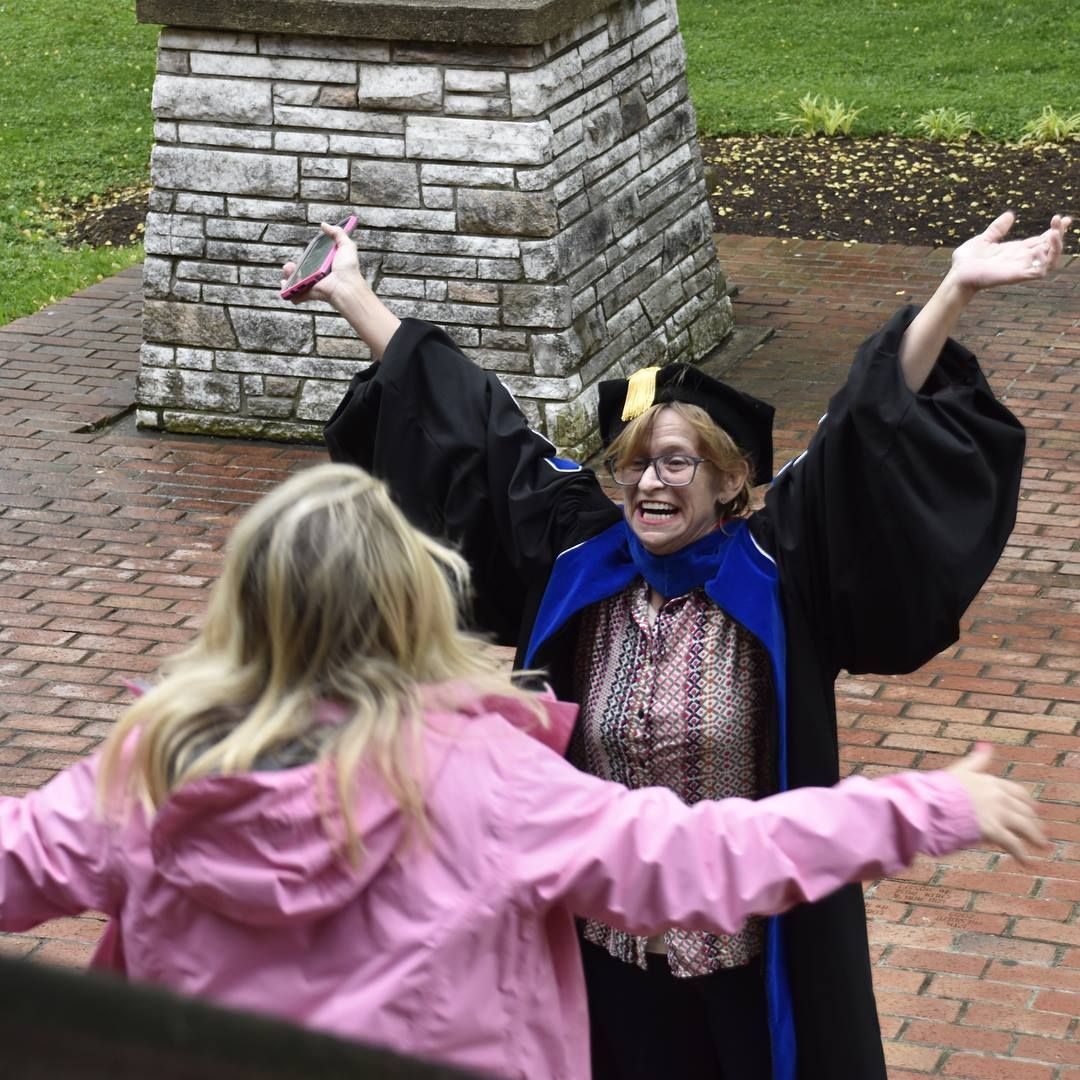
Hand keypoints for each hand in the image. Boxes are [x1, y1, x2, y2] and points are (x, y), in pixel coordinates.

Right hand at [280, 221, 368, 309]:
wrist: (346, 286)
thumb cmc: (349, 268)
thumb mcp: (346, 246)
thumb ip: (337, 233)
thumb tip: (324, 225)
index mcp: (326, 267)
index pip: (314, 263)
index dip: (306, 259)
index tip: (303, 255)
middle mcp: (319, 277)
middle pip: (302, 273)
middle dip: (293, 269)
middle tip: (288, 265)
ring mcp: (314, 286)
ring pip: (296, 283)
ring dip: (288, 277)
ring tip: (287, 269)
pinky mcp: (310, 293)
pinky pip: (296, 295)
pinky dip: (288, 292)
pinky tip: (284, 285)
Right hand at [946, 743, 1045, 863]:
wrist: (930, 803)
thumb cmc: (940, 787)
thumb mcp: (961, 769)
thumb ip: (977, 760)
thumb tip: (986, 744)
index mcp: (990, 781)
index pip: (1018, 792)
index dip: (1028, 802)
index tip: (1035, 809)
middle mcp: (998, 796)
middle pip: (1025, 810)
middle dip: (1035, 821)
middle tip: (1041, 831)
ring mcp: (997, 813)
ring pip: (1025, 826)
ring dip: (1035, 837)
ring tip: (1042, 846)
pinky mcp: (993, 830)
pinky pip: (1014, 844)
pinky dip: (1022, 854)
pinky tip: (1027, 862)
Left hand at [947, 211, 1071, 294]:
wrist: (956, 275)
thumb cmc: (967, 261)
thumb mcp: (984, 239)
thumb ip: (997, 229)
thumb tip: (1010, 215)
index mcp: (1017, 250)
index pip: (1042, 239)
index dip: (1055, 229)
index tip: (1064, 218)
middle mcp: (1022, 258)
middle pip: (1050, 247)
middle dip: (1059, 234)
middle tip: (1059, 219)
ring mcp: (1021, 268)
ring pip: (1050, 260)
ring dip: (1057, 246)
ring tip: (1054, 232)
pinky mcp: (1016, 276)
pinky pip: (1039, 271)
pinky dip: (1044, 260)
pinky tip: (1040, 247)